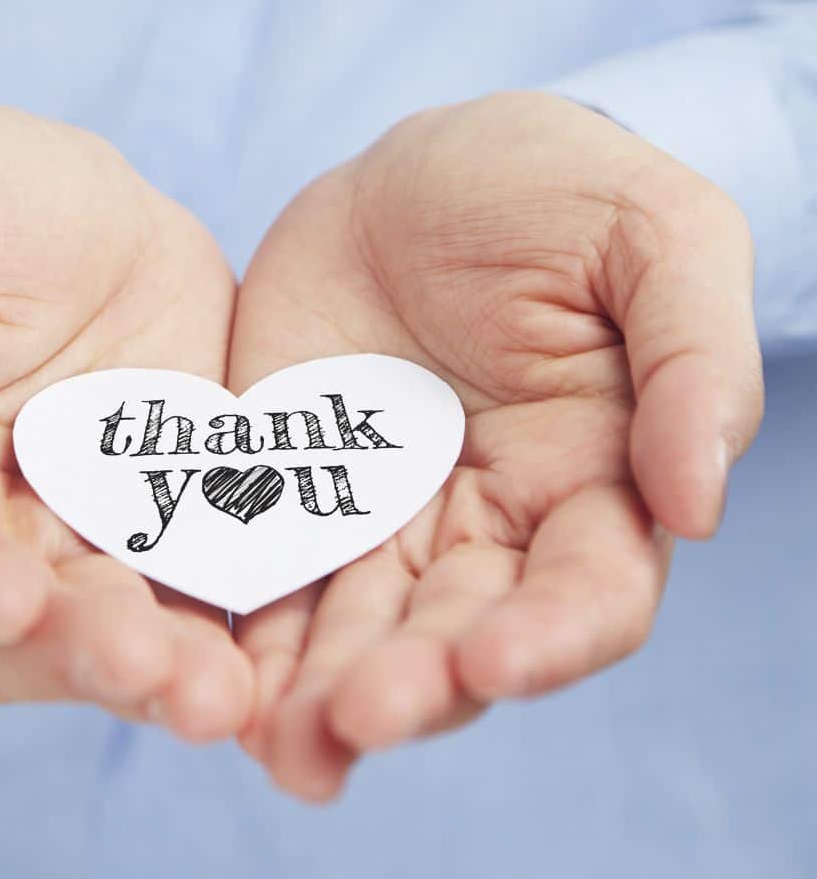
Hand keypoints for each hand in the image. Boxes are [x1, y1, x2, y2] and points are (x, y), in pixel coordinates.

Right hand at [0, 104, 250, 740]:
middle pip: (2, 623)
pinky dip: (224, 630)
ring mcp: (71, 534)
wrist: (91, 199)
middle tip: (142, 665)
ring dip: (153, 670)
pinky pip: (191, 588)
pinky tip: (265, 666)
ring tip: (217, 695)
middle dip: (68, 651)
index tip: (8, 595)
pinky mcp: (162, 525)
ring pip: (100, 626)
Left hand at [229, 91, 763, 798]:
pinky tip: (208, 673)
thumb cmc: (556, 186)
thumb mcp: (656, 236)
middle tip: (352, 720)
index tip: (490, 657)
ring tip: (274, 741)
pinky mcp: (292, 482)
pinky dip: (242, 624)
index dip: (549, 637)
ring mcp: (381, 509)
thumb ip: (695, 361)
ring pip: (356, 624)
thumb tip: (699, 505)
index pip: (588, 591)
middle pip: (456, 634)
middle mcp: (486, 518)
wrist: (416, 168)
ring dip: (318, 690)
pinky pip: (266, 563)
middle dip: (410, 684)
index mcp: (590, 476)